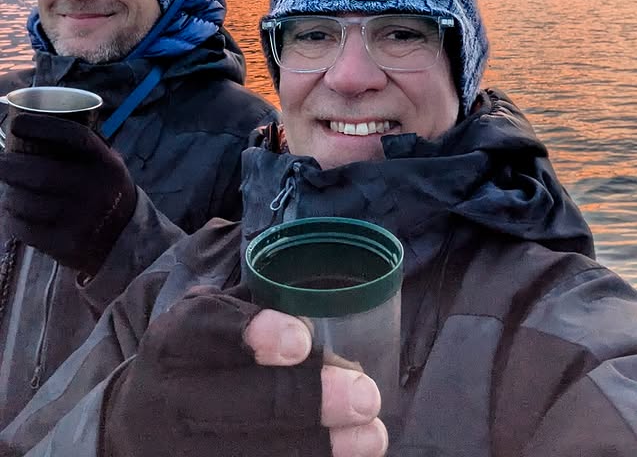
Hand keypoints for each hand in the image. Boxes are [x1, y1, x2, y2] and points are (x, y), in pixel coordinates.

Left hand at [0, 113, 135, 274]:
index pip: (74, 137)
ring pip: (28, 202)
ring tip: (7, 190)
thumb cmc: (108, 193)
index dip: (42, 127)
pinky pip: (25, 229)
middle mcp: (97, 190)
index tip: (17, 124)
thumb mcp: (109, 166)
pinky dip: (12, 219)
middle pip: (41, 173)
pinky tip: (12, 213)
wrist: (127, 238)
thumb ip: (85, 149)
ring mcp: (82, 219)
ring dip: (9, 195)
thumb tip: (38, 126)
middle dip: (9, 165)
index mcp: (108, 165)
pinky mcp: (67, 244)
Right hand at [104, 287, 387, 456]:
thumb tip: (329, 315)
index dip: (254, 333)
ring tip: (372, 437)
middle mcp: (168, 395)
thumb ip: (253, 314)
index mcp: (173, 340)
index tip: (301, 340)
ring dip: (320, 446)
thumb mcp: (210, 324)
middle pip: (239, 401)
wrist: (143, 423)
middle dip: (308, 399)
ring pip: (251, 451)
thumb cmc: (198, 361)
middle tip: (365, 396)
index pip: (206, 328)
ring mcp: (176, 451)